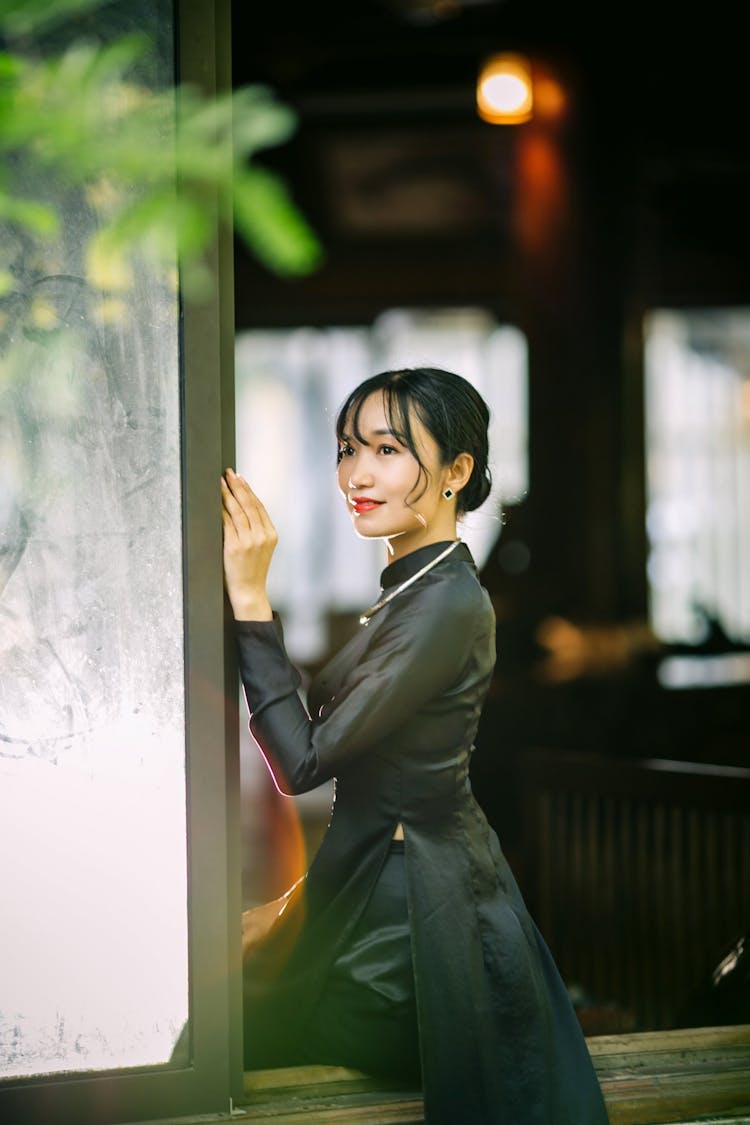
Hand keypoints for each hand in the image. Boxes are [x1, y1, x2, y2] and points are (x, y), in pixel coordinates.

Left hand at [221, 468, 275, 619]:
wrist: (249, 592)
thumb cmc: (252, 571)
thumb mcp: (262, 548)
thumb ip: (257, 530)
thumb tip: (241, 507)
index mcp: (271, 534)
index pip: (259, 506)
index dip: (248, 490)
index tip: (240, 478)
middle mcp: (262, 535)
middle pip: (249, 504)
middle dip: (238, 486)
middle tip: (229, 473)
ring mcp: (249, 541)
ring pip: (238, 510)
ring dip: (227, 494)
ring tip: (220, 482)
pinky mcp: (235, 546)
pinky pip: (227, 522)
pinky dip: (221, 510)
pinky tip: (216, 501)